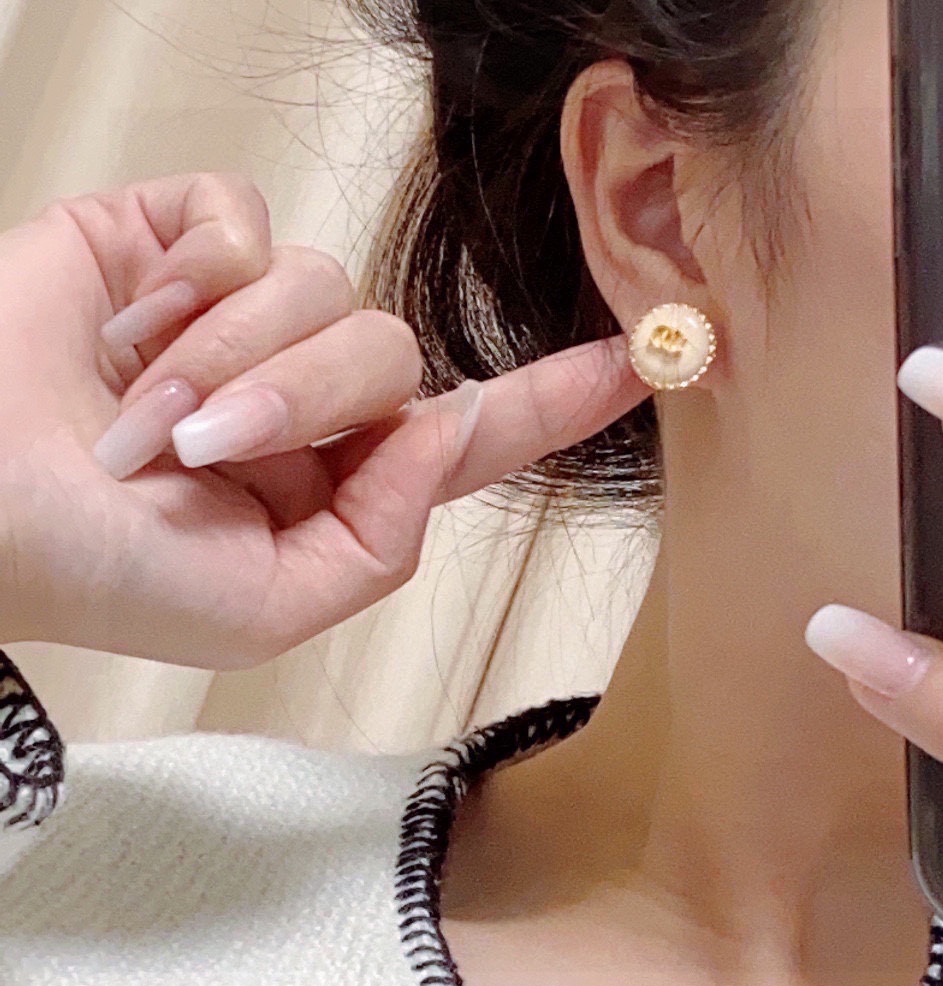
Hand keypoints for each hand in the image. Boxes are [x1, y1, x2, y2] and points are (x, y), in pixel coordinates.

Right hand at [0, 171, 647, 668]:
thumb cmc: (106, 574)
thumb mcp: (265, 610)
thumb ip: (379, 543)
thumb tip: (434, 434)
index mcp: (341, 482)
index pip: (473, 434)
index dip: (556, 399)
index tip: (642, 359)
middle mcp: (311, 396)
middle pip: (391, 355)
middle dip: (299, 399)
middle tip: (202, 448)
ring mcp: (251, 318)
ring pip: (318, 287)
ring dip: (223, 358)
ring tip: (138, 412)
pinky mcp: (186, 247)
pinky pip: (238, 225)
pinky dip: (179, 287)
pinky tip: (125, 332)